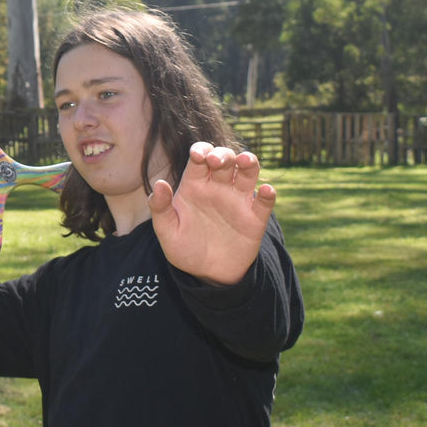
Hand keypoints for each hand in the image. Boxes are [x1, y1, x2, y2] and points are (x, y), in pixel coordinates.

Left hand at [147, 142, 276, 285]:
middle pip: (225, 159)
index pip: (200, 158)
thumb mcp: (166, 231)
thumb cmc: (184, 249)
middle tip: (216, 161)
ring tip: (245, 161)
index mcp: (195, 185)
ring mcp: (238, 201)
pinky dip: (268, 194)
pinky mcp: (255, 219)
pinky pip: (264, 202)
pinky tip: (266, 191)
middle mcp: (218, 188)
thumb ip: (160, 207)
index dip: (200, 151)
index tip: (198, 156)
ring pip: (248, 172)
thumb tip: (159, 183)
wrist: (207, 275)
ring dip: (249, 162)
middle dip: (223, 155)